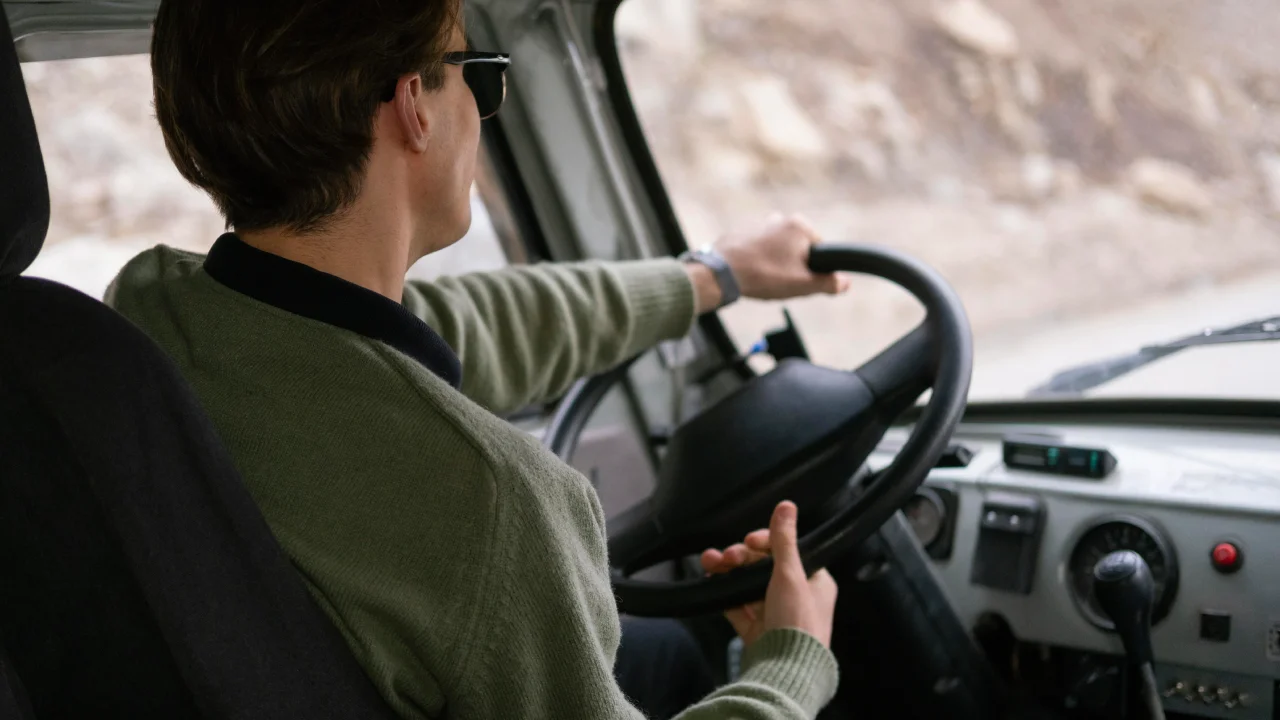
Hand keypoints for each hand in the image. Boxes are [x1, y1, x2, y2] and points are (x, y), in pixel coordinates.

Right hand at [699, 501, 837, 647]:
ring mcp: (775, 613)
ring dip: (728, 571)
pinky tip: (712, 581)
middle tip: (726, 556)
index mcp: (814, 582)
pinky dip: (725, 593)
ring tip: (710, 563)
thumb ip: (784, 539)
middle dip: (740, 557)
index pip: (788, 551)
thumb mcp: (790, 574)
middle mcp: (796, 596)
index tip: (749, 540)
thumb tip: (787, 506)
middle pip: (763, 567)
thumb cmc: (798, 623)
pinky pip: (738, 606)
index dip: (765, 543)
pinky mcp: (757, 629)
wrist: (785, 670)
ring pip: (747, 584)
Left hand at [715, 214, 851, 300]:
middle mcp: (780, 218)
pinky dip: (757, 262)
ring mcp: (759, 224)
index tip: (800, 281)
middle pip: (797, 250)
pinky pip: (757, 251)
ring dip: (774, 265)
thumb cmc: (763, 275)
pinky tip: (750, 275)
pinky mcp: (741, 234)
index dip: (813, 271)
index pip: (819, 251)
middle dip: (793, 268)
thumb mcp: (802, 284)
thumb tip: (844, 282)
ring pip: (777, 251)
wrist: (721, 273)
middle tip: (780, 283)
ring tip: (763, 280)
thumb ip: (828, 283)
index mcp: (799, 225)